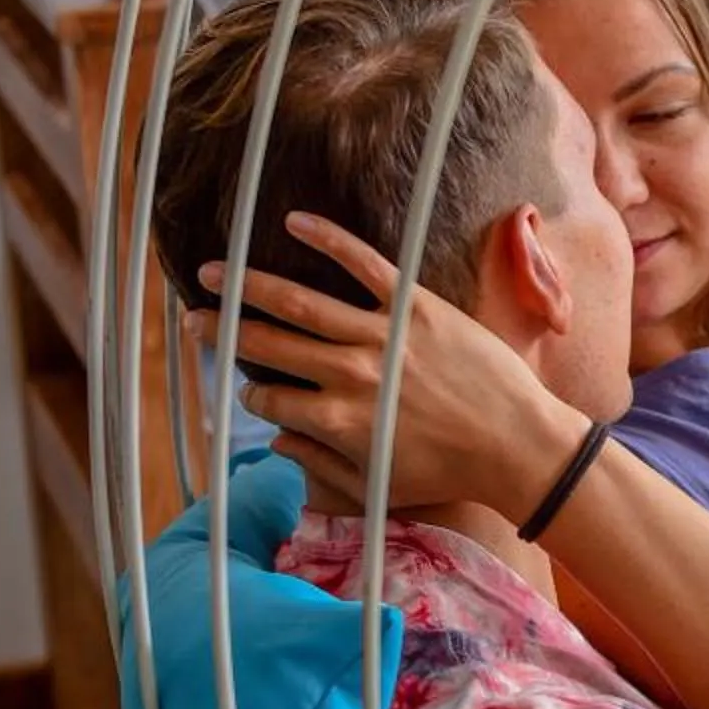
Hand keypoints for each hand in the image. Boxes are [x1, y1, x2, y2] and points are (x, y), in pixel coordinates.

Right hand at [186, 213, 575, 516]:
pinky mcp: (415, 305)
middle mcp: (349, 375)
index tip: (248, 390)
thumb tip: (276, 441)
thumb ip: (321, 464)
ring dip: (249, 284)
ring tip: (213, 270)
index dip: (252, 396)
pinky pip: (364, 265)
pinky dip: (327, 240)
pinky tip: (292, 223)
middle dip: (223, 330)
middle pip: (269, 346)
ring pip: (299, 303)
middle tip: (192, 318)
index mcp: (338, 422)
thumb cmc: (451, 472)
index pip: (271, 401)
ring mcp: (381, 336)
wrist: (516, 444)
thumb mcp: (378, 485)